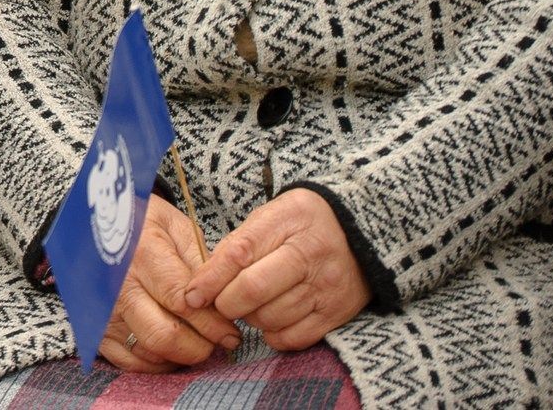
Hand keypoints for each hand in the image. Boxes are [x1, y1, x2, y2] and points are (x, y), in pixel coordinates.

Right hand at [95, 197, 240, 372]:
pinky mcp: (97, 330)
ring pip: (151, 353)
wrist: (93, 224)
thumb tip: (223, 301)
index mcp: (142, 255)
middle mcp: (119, 287)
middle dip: (202, 346)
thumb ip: (201, 263)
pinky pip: (131, 362)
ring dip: (182, 355)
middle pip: (166, 336)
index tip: (231, 331)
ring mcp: (105, 311)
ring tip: (198, 341)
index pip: (183, 303)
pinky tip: (172, 349)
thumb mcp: (177, 227)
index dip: (213, 323)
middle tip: (219, 341)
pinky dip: (158, 362)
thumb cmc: (142, 222)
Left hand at [183, 187, 368, 351]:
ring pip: (270, 317)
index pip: (239, 254)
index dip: (210, 278)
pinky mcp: (336, 314)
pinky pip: (293, 338)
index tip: (192, 295)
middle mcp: (309, 256)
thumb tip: (204, 280)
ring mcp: (325, 288)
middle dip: (225, 303)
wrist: (361, 232)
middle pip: (253, 291)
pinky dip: (272, 335)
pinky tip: (270, 320)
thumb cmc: (303, 223)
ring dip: (249, 318)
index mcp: (288, 222)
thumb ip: (238, 243)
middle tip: (220, 302)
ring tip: (249, 305)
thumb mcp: (271, 215)